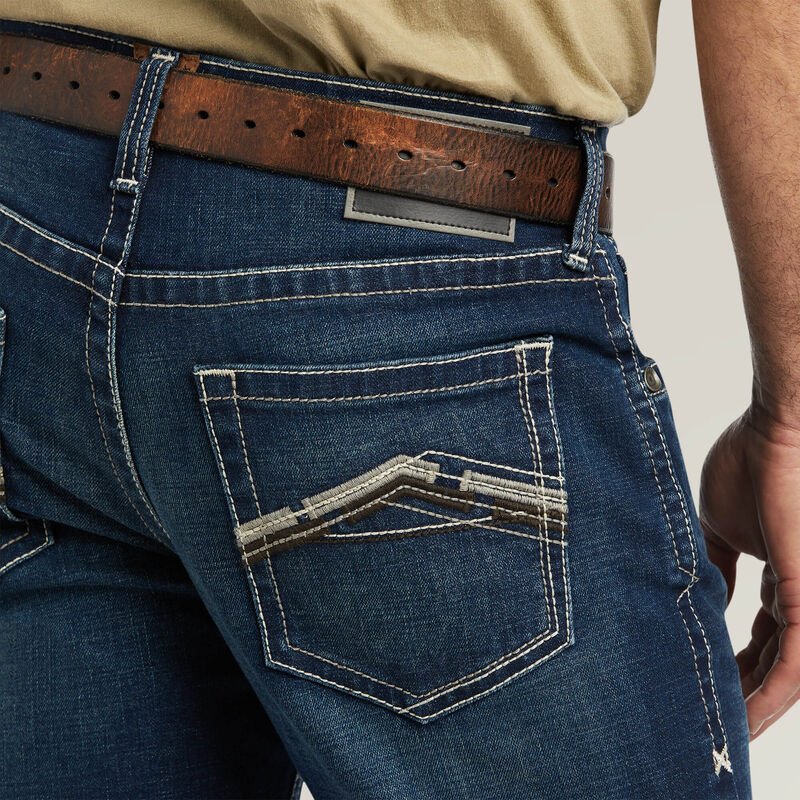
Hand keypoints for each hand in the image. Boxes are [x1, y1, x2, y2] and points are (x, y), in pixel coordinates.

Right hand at [699, 399, 799, 740]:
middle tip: (710, 716)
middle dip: (742, 688)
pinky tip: (746, 720)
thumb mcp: (721, 526)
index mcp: (781, 575)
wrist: (778, 431)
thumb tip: (701, 595)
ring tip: (722, 730)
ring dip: (755, 704)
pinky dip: (770, 696)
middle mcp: (799, 593)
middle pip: (774, 658)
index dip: (735, 661)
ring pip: (788, 672)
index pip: (761, 634)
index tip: (705, 681)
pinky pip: (796, 664)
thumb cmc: (752, 463)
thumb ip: (716, 566)